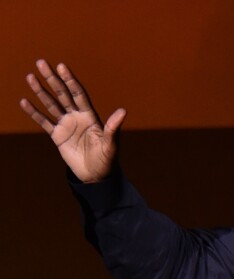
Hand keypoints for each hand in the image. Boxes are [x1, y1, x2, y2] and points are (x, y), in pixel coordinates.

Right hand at [20, 60, 125, 182]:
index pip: (78, 94)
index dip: (70, 81)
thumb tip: (123, 111)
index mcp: (90, 116)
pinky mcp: (57, 135)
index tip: (61, 66)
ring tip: (30, 77)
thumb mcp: (111, 144)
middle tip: (41, 62)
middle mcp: (77, 117)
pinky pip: (43, 121)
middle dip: (52, 79)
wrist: (96, 175)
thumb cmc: (107, 160)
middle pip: (62, 94)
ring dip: (40, 91)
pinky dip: (34, 112)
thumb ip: (113, 128)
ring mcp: (66, 125)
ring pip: (51, 104)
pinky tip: (24, 102)